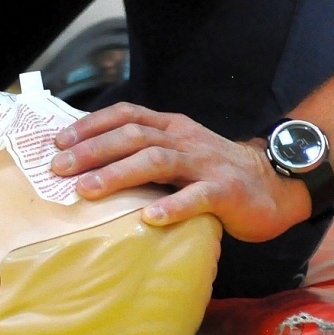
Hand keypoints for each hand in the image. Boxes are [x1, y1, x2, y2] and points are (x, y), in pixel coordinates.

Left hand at [51, 102, 310, 241]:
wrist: (276, 183)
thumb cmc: (216, 172)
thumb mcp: (180, 152)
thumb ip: (147, 153)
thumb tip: (92, 164)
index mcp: (172, 127)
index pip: (126, 115)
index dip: (90, 125)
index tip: (58, 141)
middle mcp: (185, 140)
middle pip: (133, 136)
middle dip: (92, 151)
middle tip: (58, 168)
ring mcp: (205, 164)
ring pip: (157, 161)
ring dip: (118, 174)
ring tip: (87, 191)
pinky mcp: (226, 192)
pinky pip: (196, 197)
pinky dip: (171, 207)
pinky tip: (148, 219)